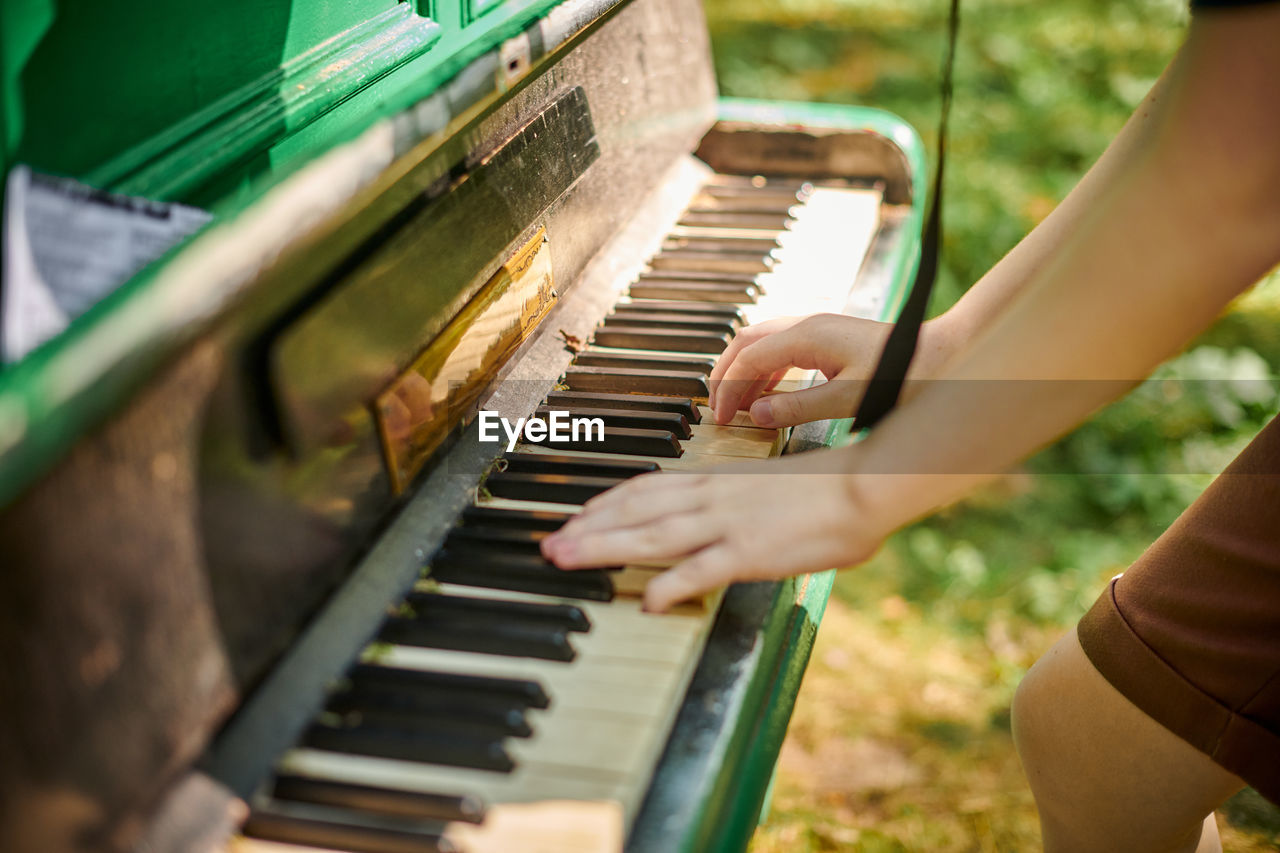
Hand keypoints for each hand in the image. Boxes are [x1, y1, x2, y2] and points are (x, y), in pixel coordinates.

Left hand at [540, 449, 886, 611]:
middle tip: (550, 545)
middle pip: (635, 510)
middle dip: (587, 528)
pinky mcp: (749, 551)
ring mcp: (727, 523)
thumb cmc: (824, 488)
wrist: (864, 484)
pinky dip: (669, 586)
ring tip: (567, 560)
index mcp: (715, 479)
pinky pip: (700, 570)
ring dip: (604, 547)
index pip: (645, 487)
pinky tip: (648, 602)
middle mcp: (711, 497)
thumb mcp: (765, 488)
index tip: (576, 518)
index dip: (605, 504)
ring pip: (651, 534)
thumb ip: (733, 503)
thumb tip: (713, 523)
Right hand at [708, 313, 891, 426]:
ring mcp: (819, 330)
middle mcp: (809, 326)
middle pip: (748, 342)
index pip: (749, 357)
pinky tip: (767, 394)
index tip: (720, 418)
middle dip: (726, 373)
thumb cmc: (904, 374)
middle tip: (717, 407)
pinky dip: (767, 370)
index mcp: (808, 336)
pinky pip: (784, 350)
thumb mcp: (848, 400)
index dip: (728, 388)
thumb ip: (798, 407)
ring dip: (745, 371)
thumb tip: (757, 414)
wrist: (943, 355)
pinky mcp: (830, 340)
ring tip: (737, 405)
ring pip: (764, 344)